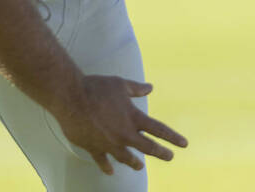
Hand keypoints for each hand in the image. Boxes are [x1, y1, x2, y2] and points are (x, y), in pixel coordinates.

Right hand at [56, 75, 187, 174]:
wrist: (71, 97)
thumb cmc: (96, 88)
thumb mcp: (119, 84)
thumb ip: (135, 88)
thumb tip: (150, 87)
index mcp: (134, 118)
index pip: (159, 130)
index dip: (172, 137)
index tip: (183, 144)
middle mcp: (125, 134)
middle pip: (148, 148)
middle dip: (161, 154)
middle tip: (169, 157)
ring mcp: (110, 143)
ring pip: (127, 158)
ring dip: (134, 163)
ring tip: (139, 166)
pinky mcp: (94, 147)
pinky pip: (102, 160)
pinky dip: (106, 166)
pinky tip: (109, 171)